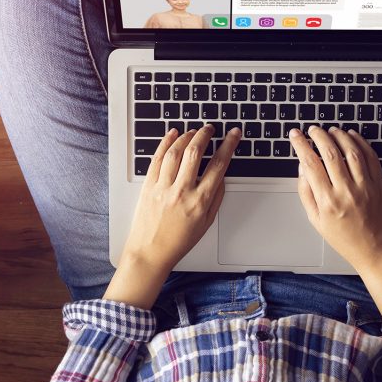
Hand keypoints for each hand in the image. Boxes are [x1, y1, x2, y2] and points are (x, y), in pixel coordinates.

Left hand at [120, 125, 240, 275]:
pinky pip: (157, 158)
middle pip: (195, 152)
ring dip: (186, 136)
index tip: (233, 134)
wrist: (150, 252)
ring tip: (193, 131)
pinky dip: (166, 143)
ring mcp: (163, 187)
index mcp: (200, 201)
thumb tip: (221, 175)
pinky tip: (172, 135)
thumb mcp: (207, 223)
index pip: (219, 164)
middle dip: (205, 135)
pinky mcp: (148, 186)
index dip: (229, 144)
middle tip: (210, 129)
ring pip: (176, 152)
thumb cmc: (179, 241)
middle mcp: (182, 191)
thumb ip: (216, 197)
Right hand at [288, 125, 381, 273]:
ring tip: (331, 130)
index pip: (310, 164)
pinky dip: (360, 142)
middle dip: (318, 136)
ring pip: (351, 150)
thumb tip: (302, 168)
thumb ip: (306, 193)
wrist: (377, 250)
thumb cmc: (347, 239)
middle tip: (312, 129)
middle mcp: (346, 191)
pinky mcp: (379, 183)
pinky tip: (352, 136)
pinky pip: (370, 156)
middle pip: (330, 152)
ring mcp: (365, 186)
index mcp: (328, 202)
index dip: (300, 145)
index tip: (296, 135)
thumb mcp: (317, 221)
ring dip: (339, 135)